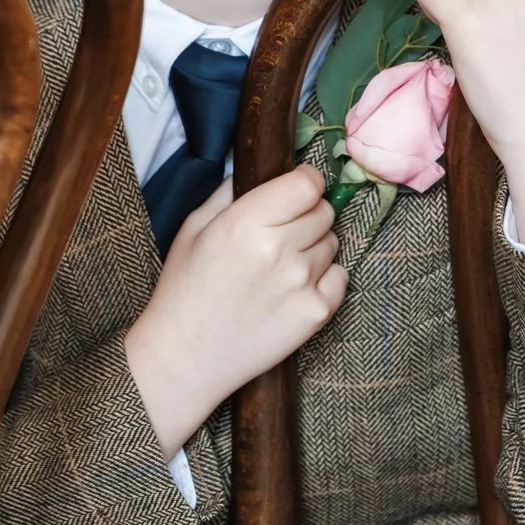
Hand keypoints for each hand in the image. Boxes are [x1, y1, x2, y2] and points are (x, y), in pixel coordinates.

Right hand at [124, 165, 343, 459]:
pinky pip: (340, 277)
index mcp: (246, 223)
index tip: (295, 189)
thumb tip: (259, 166)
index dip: (304, 182)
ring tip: (281, 265)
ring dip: (314, 246)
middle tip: (282, 231)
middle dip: (307, 214)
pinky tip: (293, 288)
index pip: (307, 184)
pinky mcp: (316, 313)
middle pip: (324, 210)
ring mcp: (302, 283)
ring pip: (332, 242)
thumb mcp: (194, 228)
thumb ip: (229, 191)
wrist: (186, 357)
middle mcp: (279, 250)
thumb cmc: (184, 289)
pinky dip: (324, 277)